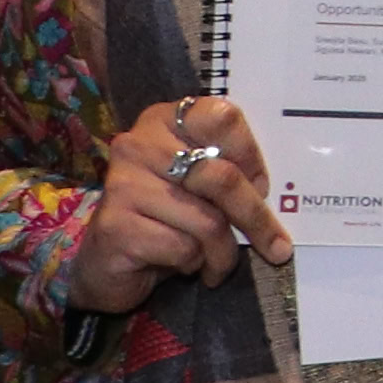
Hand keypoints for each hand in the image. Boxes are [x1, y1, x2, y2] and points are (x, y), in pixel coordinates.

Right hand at [75, 96, 283, 314]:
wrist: (106, 263)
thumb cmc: (164, 219)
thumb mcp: (198, 188)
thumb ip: (226, 174)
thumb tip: (271, 194)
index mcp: (164, 121)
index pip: (222, 117)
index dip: (250, 154)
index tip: (263, 186)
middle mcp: (138, 144)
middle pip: (222, 176)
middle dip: (255, 218)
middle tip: (276, 247)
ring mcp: (123, 184)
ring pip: (206, 220)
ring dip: (222, 252)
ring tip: (217, 263)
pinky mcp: (116, 225)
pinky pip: (182, 247)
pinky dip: (194, 263)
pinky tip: (183, 265)